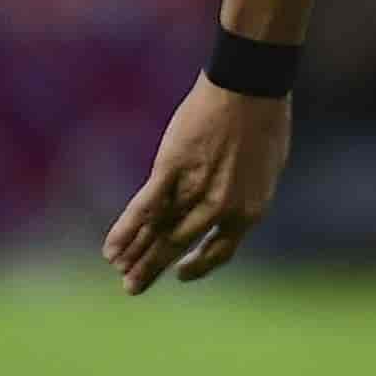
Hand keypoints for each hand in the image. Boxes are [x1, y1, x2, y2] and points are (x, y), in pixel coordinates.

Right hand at [103, 79, 293, 291]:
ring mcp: (196, 190)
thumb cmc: (263, 121)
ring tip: (119, 272)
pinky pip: (145, 209)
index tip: (180, 273)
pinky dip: (126, 231)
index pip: (219, 251)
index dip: (198, 266)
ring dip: (136, 254)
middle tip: (132, 288)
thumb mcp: (265, 168)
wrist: (250, 88)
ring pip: (159, 232)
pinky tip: (110, 250)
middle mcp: (223, 208)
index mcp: (250, 211)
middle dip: (153, 268)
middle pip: (180, 245)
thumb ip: (247, 193)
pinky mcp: (172, 169)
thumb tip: (236, 206)